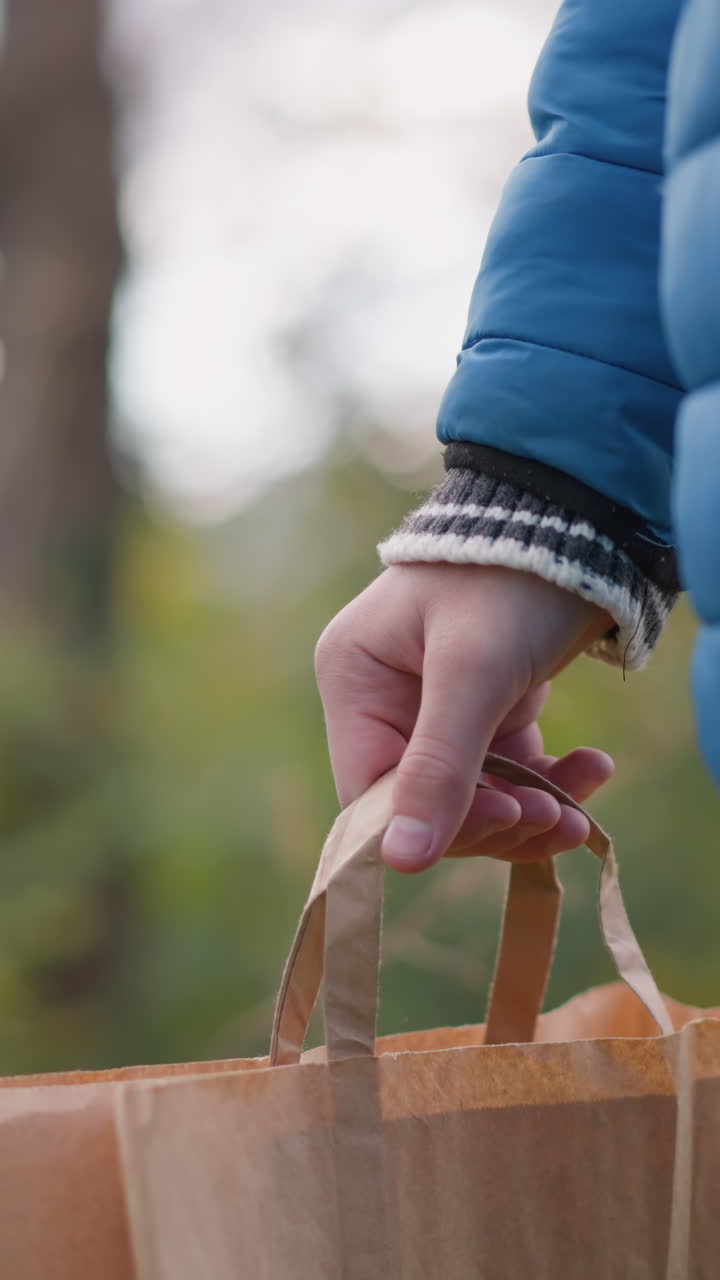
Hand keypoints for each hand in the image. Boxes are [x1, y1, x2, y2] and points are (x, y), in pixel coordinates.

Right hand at [315, 563, 613, 872]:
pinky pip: (508, 772)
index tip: (505, 817)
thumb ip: (438, 765)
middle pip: (423, 803)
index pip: (371, 790)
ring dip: (529, 810)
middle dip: (494, 819)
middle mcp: (383, 698)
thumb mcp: (474, 672)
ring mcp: (435, 708)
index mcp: (354, 679)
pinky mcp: (485, 711)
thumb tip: (399, 861)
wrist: (576, 523)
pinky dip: (549, 782)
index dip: (432, 822)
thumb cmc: (509, 581)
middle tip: (554, 818)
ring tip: (578, 809)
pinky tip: (591, 769)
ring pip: (473, 797)